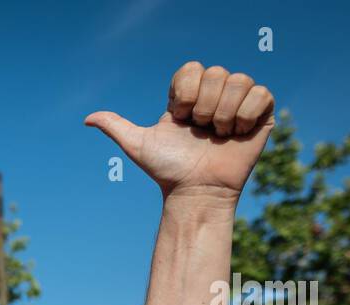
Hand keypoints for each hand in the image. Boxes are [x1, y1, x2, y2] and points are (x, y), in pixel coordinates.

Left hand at [86, 62, 274, 203]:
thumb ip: (115, 126)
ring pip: (239, 81)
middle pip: (216, 73)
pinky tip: (236, 134)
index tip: (179, 120)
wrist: (195, 191)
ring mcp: (239, 103)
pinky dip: (245, 115)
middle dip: (203, 106)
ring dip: (223, 112)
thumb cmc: (168, 170)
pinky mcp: (262, 114)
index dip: (185, 93)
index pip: (191, 68)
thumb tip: (87, 119)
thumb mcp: (137, 145)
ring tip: (217, 135)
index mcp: (188, 95)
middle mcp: (214, 94)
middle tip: (199, 131)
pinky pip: (261, 94)